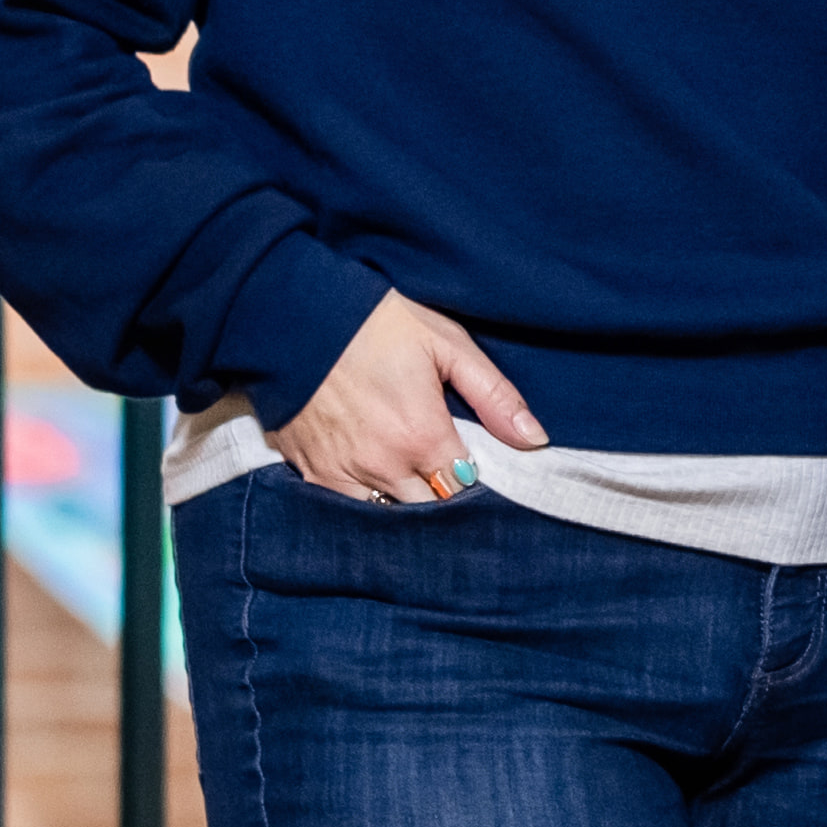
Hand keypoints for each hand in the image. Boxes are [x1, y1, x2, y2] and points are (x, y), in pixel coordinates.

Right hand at [283, 291, 543, 505]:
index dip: (476, 481)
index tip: (476, 466)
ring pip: (388, 516)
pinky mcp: (309, 469)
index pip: (466, 488)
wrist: (292, 311)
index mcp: (422, 437)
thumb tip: (534, 440)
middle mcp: (383, 465)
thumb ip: (494, 396)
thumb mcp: (447, 345)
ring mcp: (341, 471)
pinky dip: (364, 501)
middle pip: (430, 511)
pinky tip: (375, 480)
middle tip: (449, 477)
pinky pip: (345, 507)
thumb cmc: (375, 323)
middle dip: (444, 499)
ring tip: (415, 481)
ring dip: (405, 505)